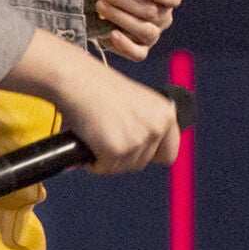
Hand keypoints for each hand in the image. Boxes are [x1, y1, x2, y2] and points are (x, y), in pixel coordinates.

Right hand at [2, 29, 181, 173]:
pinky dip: (94, 160)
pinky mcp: (118, 150)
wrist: (78, 81)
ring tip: (97, 134)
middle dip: (124, 156)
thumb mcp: (136, 104)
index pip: (169, 153)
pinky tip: (89, 141)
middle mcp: (158, 127)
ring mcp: (139, 140)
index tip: (135, 151)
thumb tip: (143, 151)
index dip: (150, 155)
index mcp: (166, 113)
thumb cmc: (99, 88)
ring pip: (123, 167)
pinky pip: (105, 167)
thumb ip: (146, 124)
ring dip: (108, 158)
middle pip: (143, 163)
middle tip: (107, 136)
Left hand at [94, 0, 182, 60]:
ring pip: (144, 31)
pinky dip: (125, 45)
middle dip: (124, 0)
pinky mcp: (140, 52)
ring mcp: (153, 37)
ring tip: (100, 6)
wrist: (108, 16)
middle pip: (150, 12)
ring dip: (120, 18)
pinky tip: (110, 34)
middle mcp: (164, 19)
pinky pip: (138, 54)